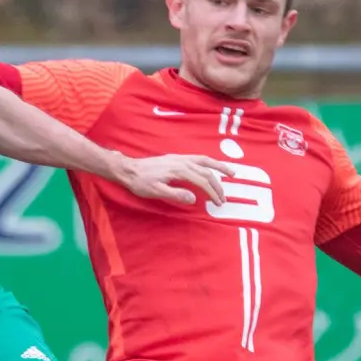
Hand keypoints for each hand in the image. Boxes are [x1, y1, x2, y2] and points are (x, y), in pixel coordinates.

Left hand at [114, 154, 233, 205]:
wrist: (129, 170)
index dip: (212, 192)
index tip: (218, 202)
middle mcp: (182, 161)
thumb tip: (194, 198)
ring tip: (231, 173)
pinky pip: (197, 158)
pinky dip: (208, 162)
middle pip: (206, 172)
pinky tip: (211, 167)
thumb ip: (175, 194)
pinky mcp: (176, 158)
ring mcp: (179, 158)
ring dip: (218, 167)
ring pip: (204, 161)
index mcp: (179, 170)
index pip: (202, 181)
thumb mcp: (156, 191)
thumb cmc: (141, 183)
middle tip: (223, 198)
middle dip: (217, 185)